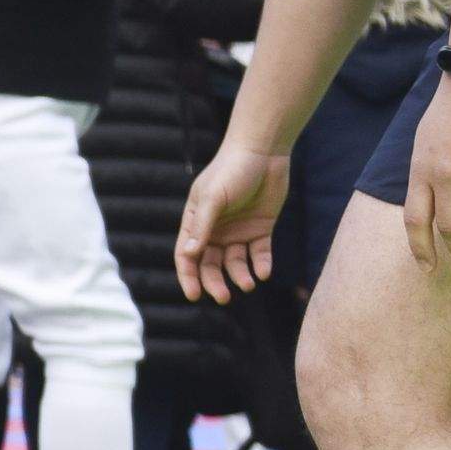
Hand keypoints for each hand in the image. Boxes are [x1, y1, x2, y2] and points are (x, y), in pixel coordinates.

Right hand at [175, 144, 290, 302]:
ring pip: (235, 263)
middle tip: (224, 297)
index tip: (193, 295)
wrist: (264, 152)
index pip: (186, 255)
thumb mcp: (214, 198)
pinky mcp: (260, 229)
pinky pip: (259, 253)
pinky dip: (260, 264)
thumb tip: (188, 255)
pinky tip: (263, 272)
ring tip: (248, 284)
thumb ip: (202, 227)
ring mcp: (238, 230)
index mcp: (196, 222)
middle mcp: (215, 230)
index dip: (188, 276)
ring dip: (240, 276)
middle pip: (210, 264)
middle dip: (215, 282)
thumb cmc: (232, 170)